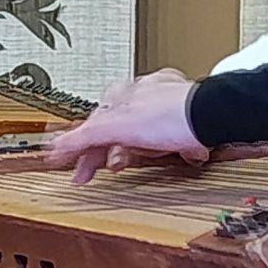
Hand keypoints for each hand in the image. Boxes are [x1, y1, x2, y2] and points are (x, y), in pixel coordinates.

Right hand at [44, 70, 209, 184]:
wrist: (214, 115)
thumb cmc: (171, 116)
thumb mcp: (117, 127)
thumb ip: (85, 137)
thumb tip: (54, 146)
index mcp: (119, 95)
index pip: (90, 125)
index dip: (78, 149)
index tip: (72, 168)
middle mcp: (141, 96)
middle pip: (116, 129)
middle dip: (110, 151)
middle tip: (104, 171)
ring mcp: (166, 106)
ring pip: (145, 133)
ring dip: (142, 151)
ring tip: (143, 163)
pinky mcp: (189, 119)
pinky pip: (177, 136)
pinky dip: (175, 148)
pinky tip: (180, 155)